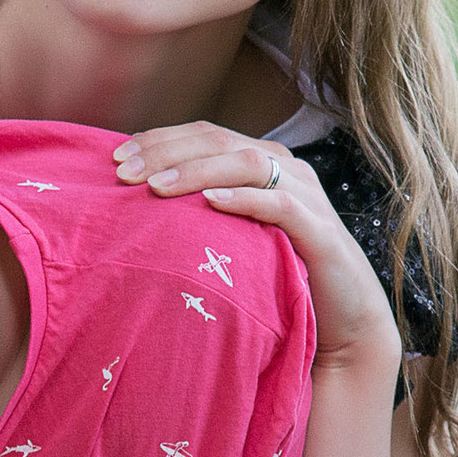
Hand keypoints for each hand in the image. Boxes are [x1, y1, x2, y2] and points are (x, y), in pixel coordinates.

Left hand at [115, 123, 401, 371]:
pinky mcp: (320, 230)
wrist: (342, 323)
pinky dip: (244, 199)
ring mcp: (307, 195)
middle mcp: (287, 168)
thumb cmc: (277, 278)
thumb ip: (201, 215)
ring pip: (248, 163)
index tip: (115, 158)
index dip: (160, 139)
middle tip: (124, 172)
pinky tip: (210, 203)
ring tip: (156, 186)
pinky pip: (281, 204)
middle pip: (220, 141)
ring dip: (198, 170)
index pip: (205, 134)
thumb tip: (137, 206)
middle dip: (168, 151)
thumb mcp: (233, 238)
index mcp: (263, 162)